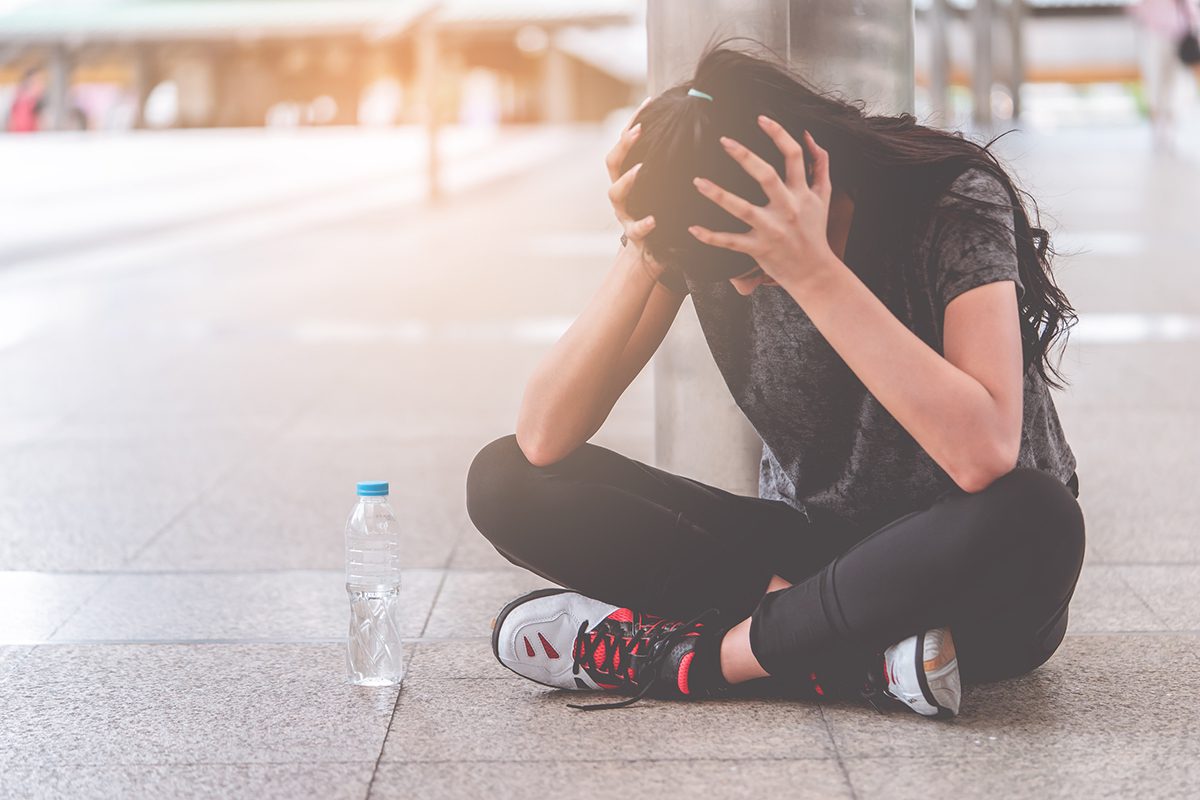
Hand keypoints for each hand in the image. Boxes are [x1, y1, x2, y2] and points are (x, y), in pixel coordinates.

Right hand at [604, 99, 672, 283]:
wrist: (654, 250)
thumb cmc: (662, 210)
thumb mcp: (664, 184)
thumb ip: (671, 162)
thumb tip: (696, 128)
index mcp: (627, 174)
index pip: (624, 142)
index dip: (633, 121)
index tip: (648, 102)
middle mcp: (620, 190)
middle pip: (612, 162)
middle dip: (624, 145)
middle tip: (639, 131)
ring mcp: (623, 212)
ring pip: (615, 193)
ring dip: (627, 180)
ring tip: (641, 170)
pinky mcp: (633, 234)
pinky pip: (634, 229)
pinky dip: (643, 224)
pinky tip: (654, 220)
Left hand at [687, 116, 837, 287]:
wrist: (815, 272)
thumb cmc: (815, 230)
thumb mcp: (824, 196)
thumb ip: (821, 164)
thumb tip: (809, 136)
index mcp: (802, 192)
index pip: (794, 156)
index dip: (779, 134)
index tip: (761, 118)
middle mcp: (787, 208)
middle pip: (767, 176)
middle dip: (745, 157)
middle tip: (724, 141)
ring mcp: (771, 229)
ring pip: (742, 209)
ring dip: (718, 195)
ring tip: (697, 181)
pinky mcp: (758, 248)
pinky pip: (731, 241)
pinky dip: (711, 236)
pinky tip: (692, 228)